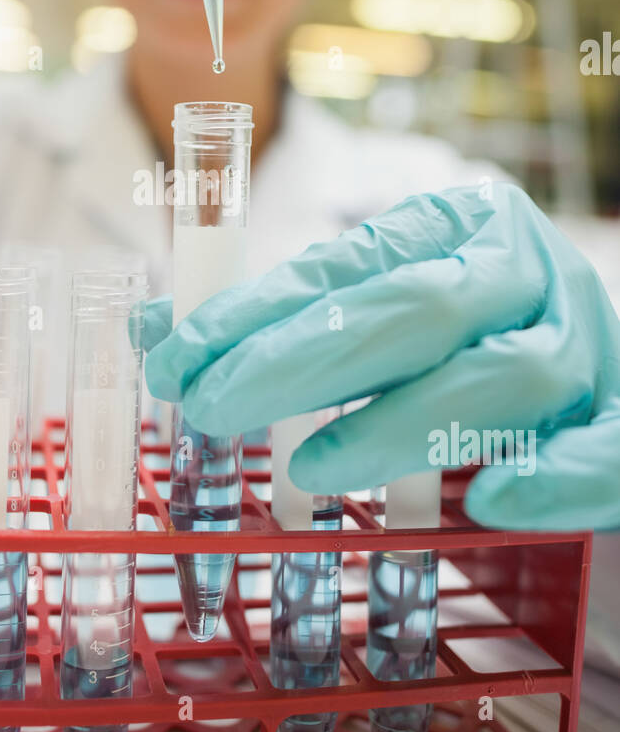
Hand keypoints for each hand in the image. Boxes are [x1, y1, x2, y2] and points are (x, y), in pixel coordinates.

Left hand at [144, 184, 619, 530]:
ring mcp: (581, 346)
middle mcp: (523, 276)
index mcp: (458, 227)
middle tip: (213, 406)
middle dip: (305, 358)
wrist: (593, 348)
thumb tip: (156, 333)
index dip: (256, 313)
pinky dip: (555, 477)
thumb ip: (287, 319)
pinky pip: (607, 450)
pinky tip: (490, 503)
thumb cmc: (464, 328)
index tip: (175, 357)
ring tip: (308, 468)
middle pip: (420, 307)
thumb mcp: (381, 301)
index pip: (348, 266)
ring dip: (402, 423)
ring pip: (508, 376)